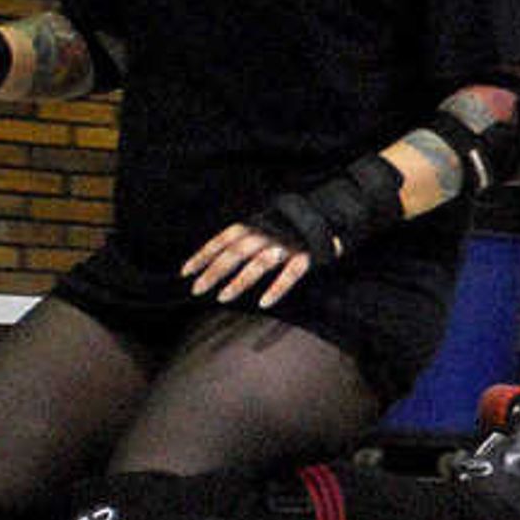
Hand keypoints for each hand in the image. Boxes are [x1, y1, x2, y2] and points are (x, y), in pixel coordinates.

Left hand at [182, 219, 311, 308]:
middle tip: (197, 289)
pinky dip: (277, 288)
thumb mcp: (268, 226)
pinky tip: (264, 303)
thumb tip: (218, 259)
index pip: (224, 239)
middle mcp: (270, 232)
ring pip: (259, 263)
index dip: (204, 254)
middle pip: (236, 252)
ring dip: (239, 281)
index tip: (185, 272)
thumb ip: (247, 238)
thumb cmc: (294, 227)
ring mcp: (289, 244)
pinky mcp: (308, 255)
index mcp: (257, 224)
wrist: (333, 217)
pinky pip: (291, 274)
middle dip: (214, 271)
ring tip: (223, 298)